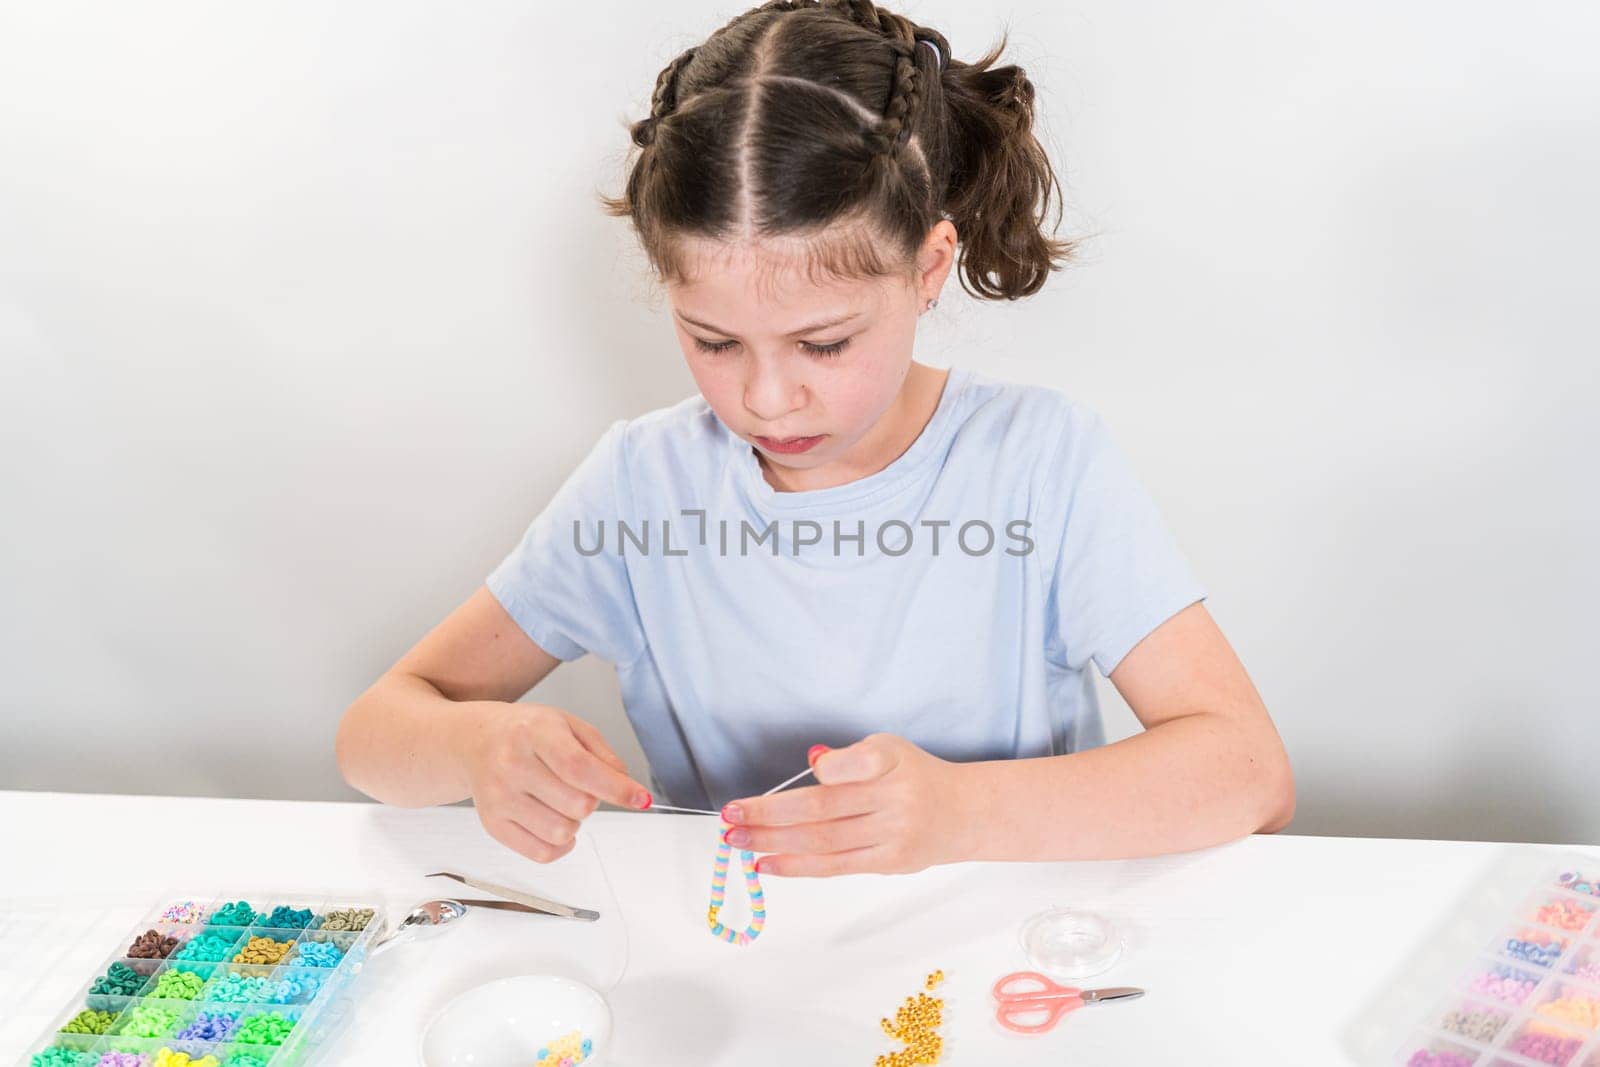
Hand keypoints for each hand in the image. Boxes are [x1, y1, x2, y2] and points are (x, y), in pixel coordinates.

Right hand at [459, 701, 650, 862]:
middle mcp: (511, 764)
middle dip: (592, 799)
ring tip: (562, 800)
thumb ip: (602, 754)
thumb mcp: (568, 725)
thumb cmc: (527, 732)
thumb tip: (627, 787)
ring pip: (561, 832)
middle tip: (580, 785)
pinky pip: (541, 853)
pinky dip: (560, 844)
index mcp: (534, 732)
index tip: (640, 799)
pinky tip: (555, 821)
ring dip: (575, 821)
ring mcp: (498, 797)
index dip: (616, 788)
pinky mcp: (492, 823)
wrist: (476, 740)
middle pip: (576, 805)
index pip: (579, 768)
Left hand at [719, 733, 974, 876]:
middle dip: (769, 813)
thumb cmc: (915, 776)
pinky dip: (796, 865)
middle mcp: (894, 798)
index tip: (804, 770)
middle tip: (731, 815)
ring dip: (772, 842)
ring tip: (737, 840)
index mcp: (892, 760)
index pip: (856, 763)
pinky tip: (766, 863)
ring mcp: (891, 834)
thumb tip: (811, 764)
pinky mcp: (888, 862)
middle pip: (823, 807)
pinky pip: (834, 865)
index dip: (828, 769)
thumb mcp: (889, 749)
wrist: (963, 813)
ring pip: (822, 840)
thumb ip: (848, 759)